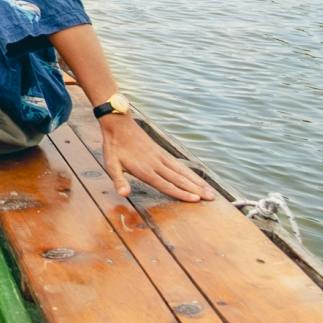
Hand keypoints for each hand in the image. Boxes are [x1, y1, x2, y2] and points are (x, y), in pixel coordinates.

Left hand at [98, 115, 213, 202]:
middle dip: (196, 189)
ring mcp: (160, 157)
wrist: (119, 123)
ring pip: (182, 171)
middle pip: (179, 179)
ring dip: (196, 181)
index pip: (166, 184)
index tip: (196, 199)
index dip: (181, 193)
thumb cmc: (114, 146)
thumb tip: (123, 194)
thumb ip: (119, 180)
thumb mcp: (111, 164)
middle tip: (211, 197)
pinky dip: (189, 172)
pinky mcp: (161, 152)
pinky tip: (195, 177)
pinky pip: (178, 164)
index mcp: (145, 169)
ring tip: (209, 190)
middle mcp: (156, 164)